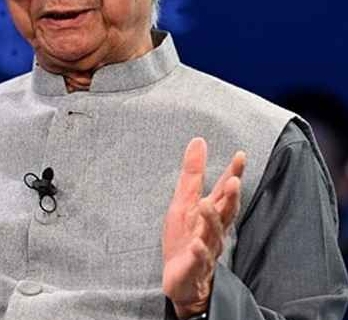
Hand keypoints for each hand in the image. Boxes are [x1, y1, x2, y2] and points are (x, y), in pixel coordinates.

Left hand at [162, 138, 245, 318]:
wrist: (181, 280)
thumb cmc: (185, 238)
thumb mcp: (183, 201)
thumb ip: (192, 174)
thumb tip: (198, 141)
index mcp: (211, 213)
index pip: (224, 191)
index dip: (233, 174)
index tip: (240, 156)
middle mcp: (213, 230)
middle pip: (226, 212)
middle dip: (230, 198)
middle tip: (233, 181)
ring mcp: (206, 249)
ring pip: (213, 234)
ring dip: (212, 219)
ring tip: (206, 204)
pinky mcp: (194, 267)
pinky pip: (199, 260)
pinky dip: (198, 252)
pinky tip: (195, 244)